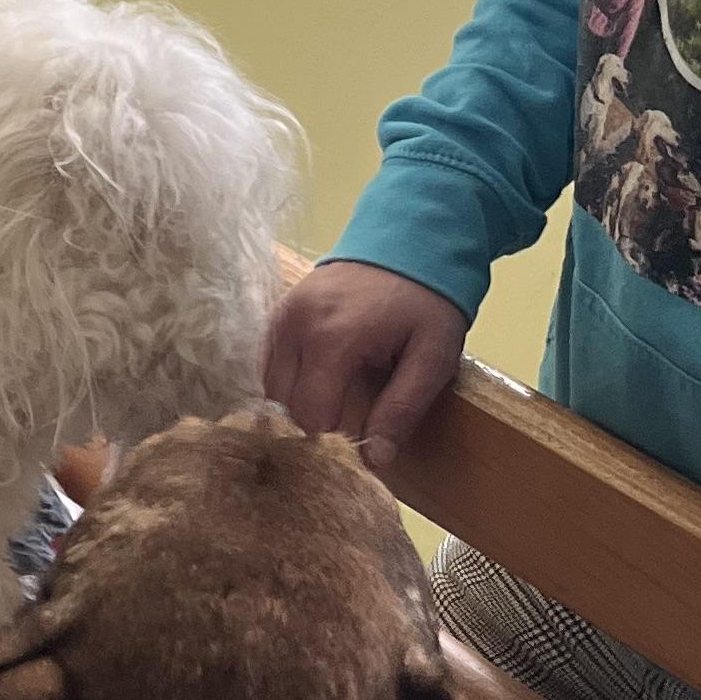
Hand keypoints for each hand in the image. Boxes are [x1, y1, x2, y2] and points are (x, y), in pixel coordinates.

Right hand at [262, 260, 467, 478]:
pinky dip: (288, 381)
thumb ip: (403, 408)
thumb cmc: (426, 301)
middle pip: (285, 404)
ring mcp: (281, 316)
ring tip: (335, 404)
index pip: (311, 415)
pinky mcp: (277, 312)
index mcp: (333, 339)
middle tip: (348, 428)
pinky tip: (318, 381)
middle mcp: (295, 327)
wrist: (410, 240)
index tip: (357, 448)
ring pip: (270, 386)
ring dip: (298, 403)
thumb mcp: (433, 357)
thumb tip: (374, 460)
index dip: (332, 441)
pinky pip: (268, 363)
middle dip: (313, 424)